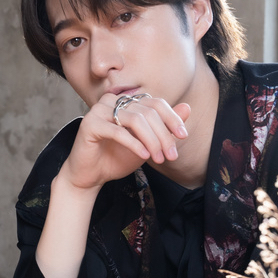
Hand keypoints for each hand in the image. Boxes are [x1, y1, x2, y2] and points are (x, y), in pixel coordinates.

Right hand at [59, 93, 190, 191]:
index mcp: (126, 102)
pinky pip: (118, 131)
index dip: (172, 118)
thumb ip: (164, 126)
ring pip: (135, 119)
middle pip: (147, 112)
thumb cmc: (116, 158)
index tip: (183, 136)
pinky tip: (144, 155)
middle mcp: (112, 101)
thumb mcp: (147, 143)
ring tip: (158, 158)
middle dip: (163, 135)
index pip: (155, 103)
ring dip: (152, 141)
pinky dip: (134, 144)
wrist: (90, 176)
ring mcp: (99, 110)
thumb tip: (187, 107)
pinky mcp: (89, 124)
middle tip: (171, 155)